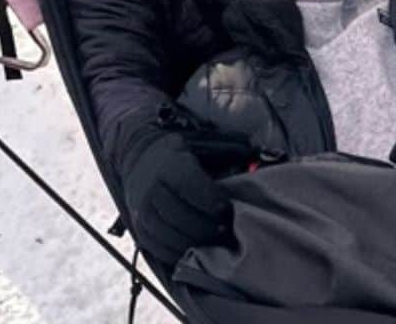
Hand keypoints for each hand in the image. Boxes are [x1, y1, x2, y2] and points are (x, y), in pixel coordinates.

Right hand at [121, 129, 235, 266]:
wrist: (140, 157)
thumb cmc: (180, 151)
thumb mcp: (201, 142)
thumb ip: (228, 148)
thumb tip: (256, 153)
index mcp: (169, 165)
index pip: (189, 186)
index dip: (210, 201)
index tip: (228, 209)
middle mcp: (151, 188)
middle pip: (178, 214)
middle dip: (206, 226)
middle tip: (226, 231)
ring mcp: (142, 210)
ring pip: (167, 233)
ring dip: (194, 242)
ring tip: (215, 242)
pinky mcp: (139, 228)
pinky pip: (157, 247)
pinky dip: (178, 252)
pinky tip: (196, 251)